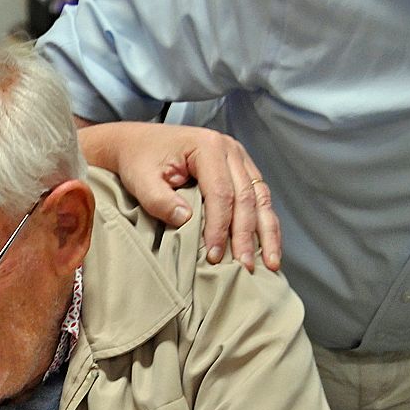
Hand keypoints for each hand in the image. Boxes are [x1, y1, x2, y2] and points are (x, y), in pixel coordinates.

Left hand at [78, 121, 281, 271]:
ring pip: (261, 198)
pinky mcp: (241, 169)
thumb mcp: (140, 179)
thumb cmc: (139, 160)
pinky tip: (268, 247)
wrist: (138, 143)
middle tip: (245, 267)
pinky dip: (264, 223)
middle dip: (246, 235)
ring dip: (266, 233)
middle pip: (247, 197)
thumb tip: (186, 219)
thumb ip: (159, 199)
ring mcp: (239, 158)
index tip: (214, 256)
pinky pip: (259, 197)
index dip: (219, 227)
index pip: (221, 193)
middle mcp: (230, 150)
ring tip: (270, 264)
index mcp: (208, 147)